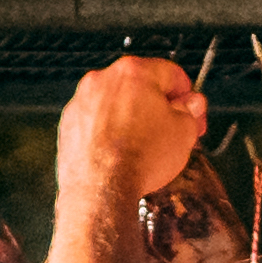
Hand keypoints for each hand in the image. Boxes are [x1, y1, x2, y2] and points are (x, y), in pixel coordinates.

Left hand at [56, 55, 206, 210]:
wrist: (100, 189)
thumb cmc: (139, 159)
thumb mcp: (184, 132)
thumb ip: (190, 111)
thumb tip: (190, 105)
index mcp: (134, 72)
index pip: (170, 73)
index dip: (188, 95)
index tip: (193, 111)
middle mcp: (103, 80)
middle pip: (140, 87)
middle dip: (159, 107)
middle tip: (172, 131)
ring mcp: (82, 101)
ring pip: (116, 104)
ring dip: (132, 119)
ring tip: (144, 147)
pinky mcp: (69, 124)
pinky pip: (96, 122)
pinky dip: (109, 133)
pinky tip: (121, 153)